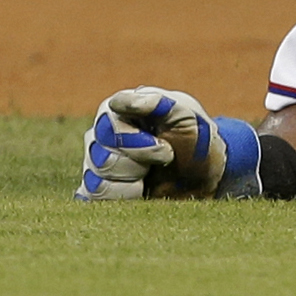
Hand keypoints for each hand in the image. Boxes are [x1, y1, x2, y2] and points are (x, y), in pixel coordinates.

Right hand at [76, 86, 236, 201]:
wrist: (200, 177)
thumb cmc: (193, 139)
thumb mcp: (187, 116)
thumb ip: (157, 103)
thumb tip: (117, 101)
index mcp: (122, 107)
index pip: (109, 119)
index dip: (135, 138)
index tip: (164, 146)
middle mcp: (102, 131)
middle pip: (102, 149)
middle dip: (141, 157)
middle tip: (166, 157)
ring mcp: (96, 160)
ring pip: (99, 173)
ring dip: (134, 176)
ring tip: (152, 171)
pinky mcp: (96, 186)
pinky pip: (95, 193)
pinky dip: (124, 194)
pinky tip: (141, 188)